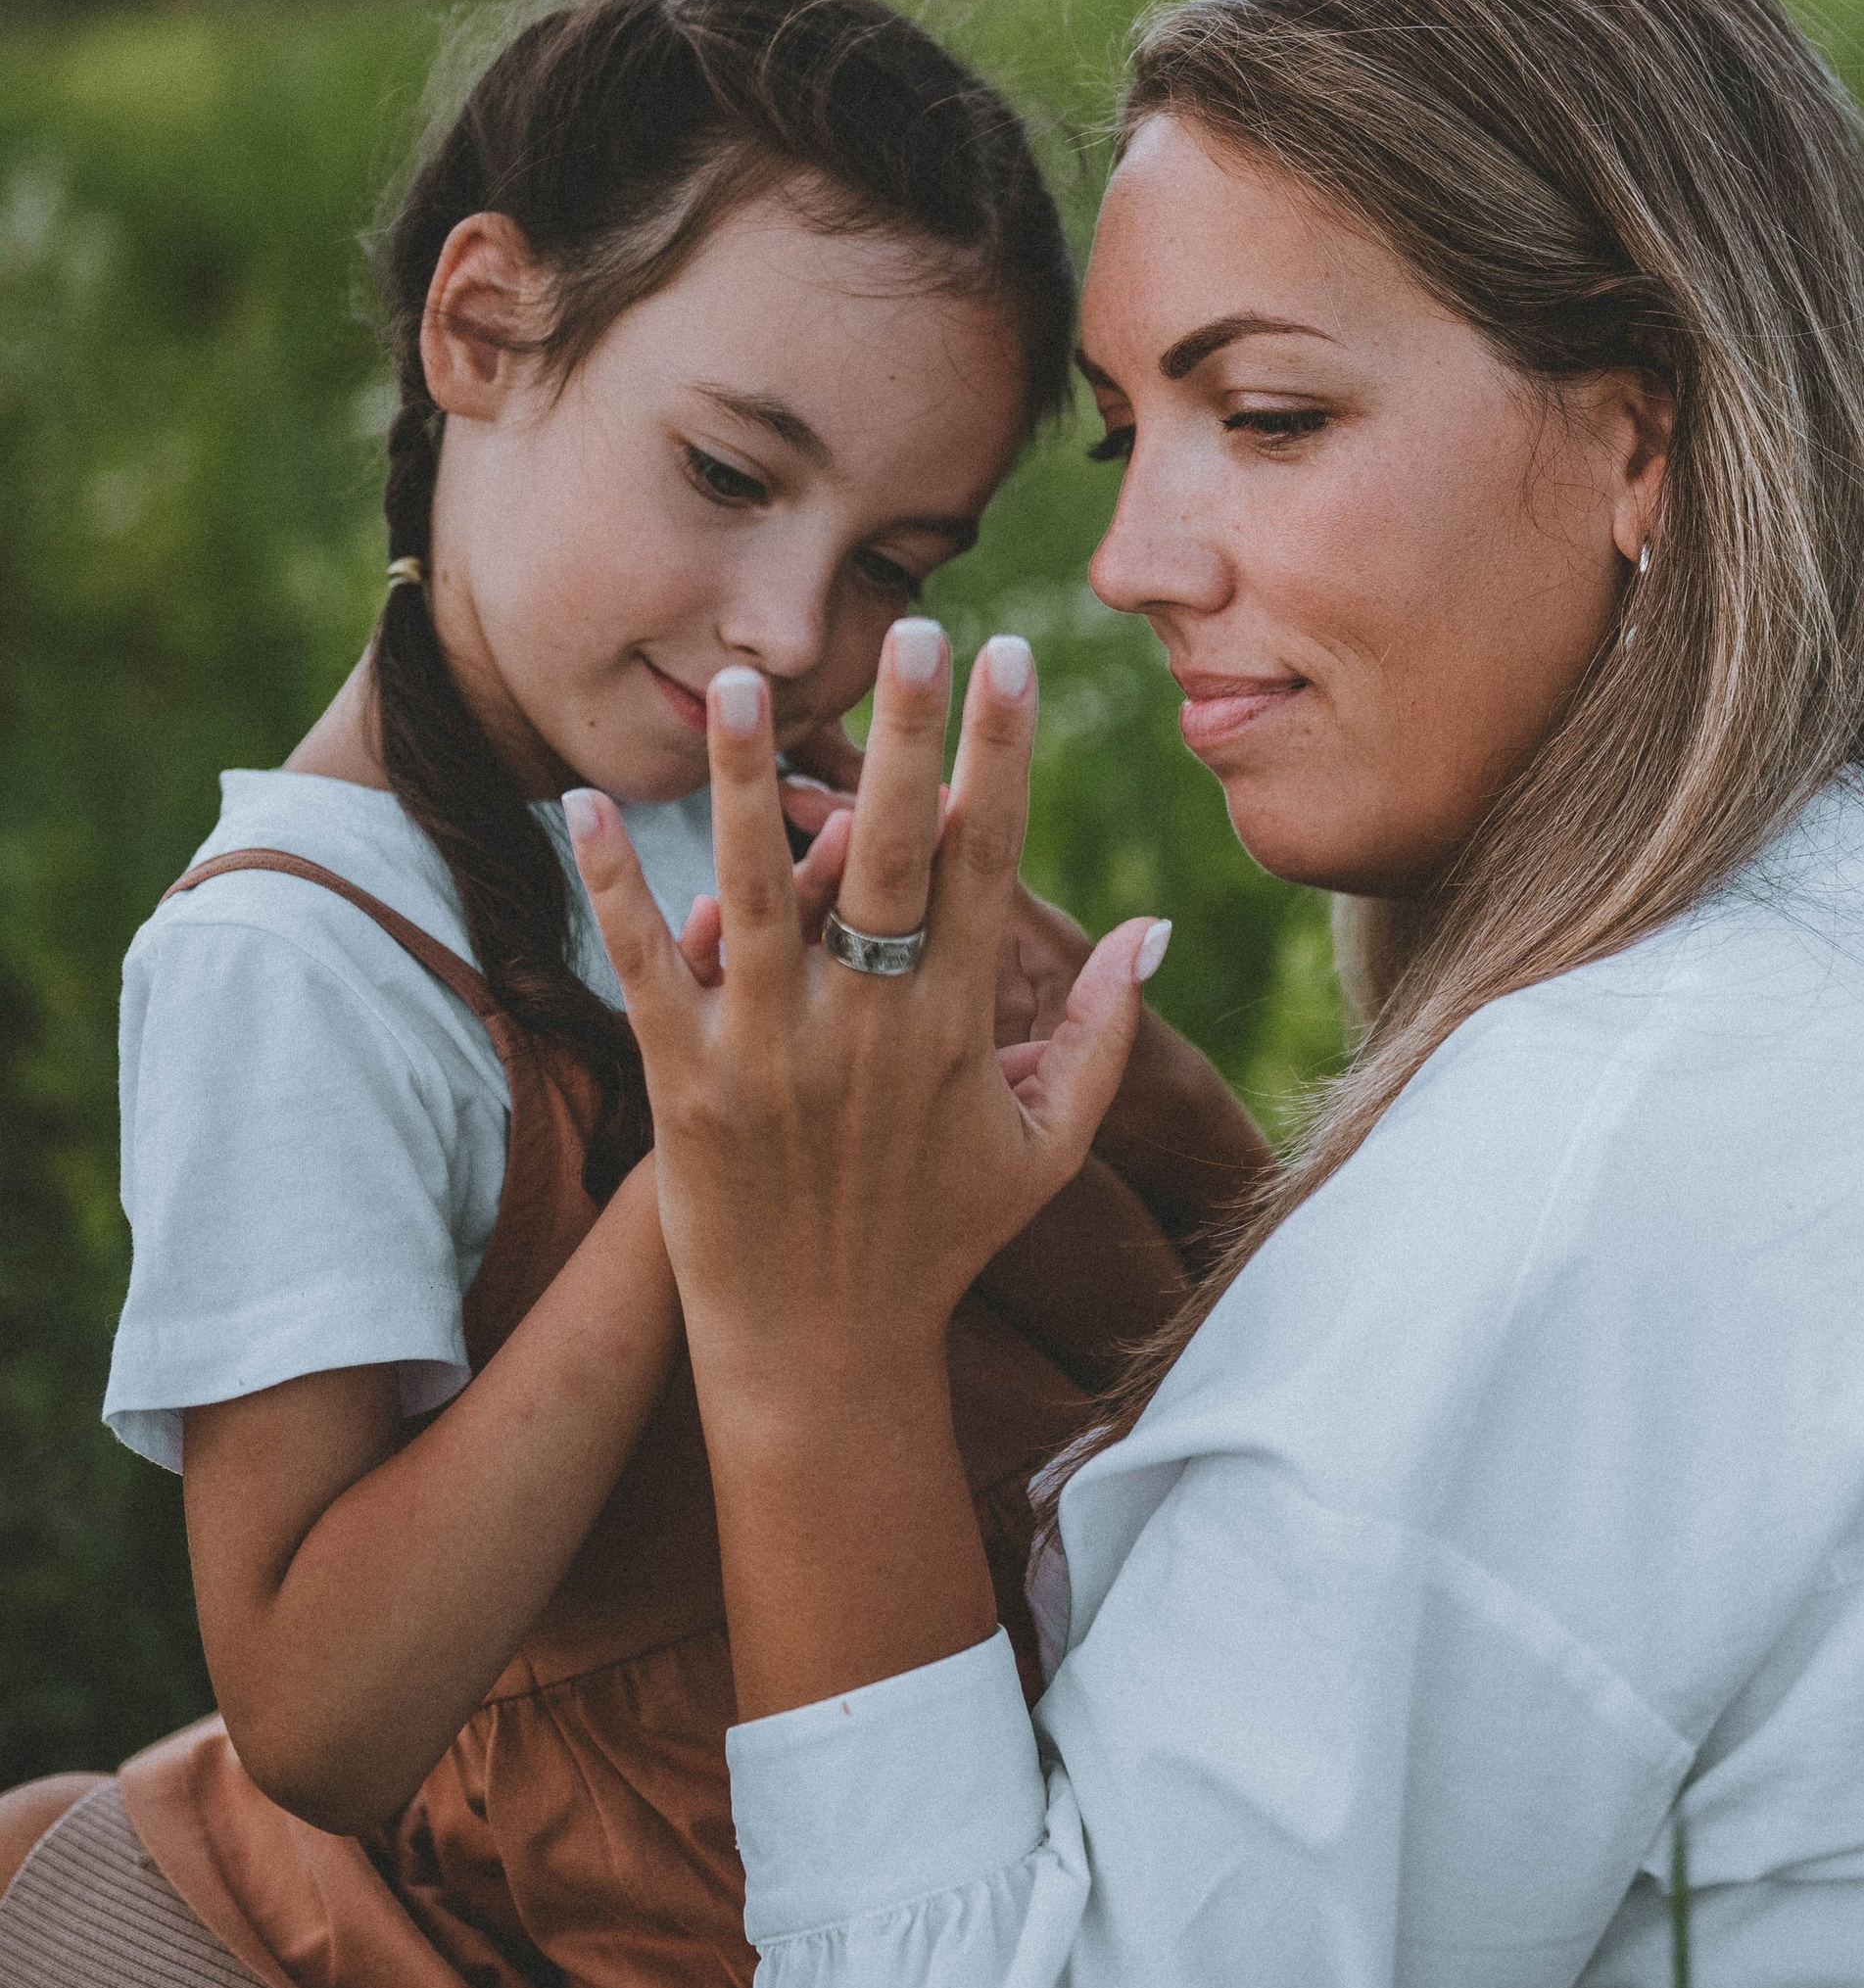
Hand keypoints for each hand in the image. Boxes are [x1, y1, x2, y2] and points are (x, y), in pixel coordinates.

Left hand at [567, 622, 1168, 1401]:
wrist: (821, 1357)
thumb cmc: (940, 1242)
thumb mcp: (1045, 1149)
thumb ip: (1101, 1035)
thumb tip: (1151, 928)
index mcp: (958, 1030)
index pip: (988, 864)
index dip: (1002, 757)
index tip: (1011, 658)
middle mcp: (868, 1030)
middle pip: (893, 856)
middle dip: (908, 738)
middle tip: (913, 630)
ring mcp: (771, 1056)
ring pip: (759, 894)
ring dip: (749, 784)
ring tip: (743, 682)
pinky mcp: (682, 1087)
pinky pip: (644, 968)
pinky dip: (614, 888)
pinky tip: (587, 803)